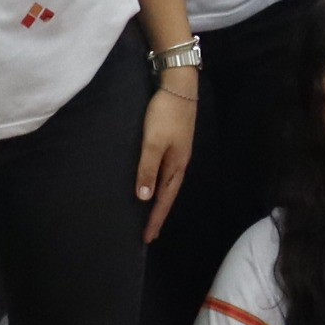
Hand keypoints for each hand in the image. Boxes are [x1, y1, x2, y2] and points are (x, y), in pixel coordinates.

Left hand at [138, 76, 196, 238]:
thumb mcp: (153, 142)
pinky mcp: (175, 144)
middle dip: (159, 214)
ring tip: (151, 214)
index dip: (155, 218)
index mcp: (176, 165)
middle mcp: (180, 162)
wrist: (179, 87)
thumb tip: (144, 198)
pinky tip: (155, 184)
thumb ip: (148, 169)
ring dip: (160, 201)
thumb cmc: (165, 114)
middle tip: (149, 233)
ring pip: (169, 184)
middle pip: (169, 195)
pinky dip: (160, 185)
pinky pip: (167, 173)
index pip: (164, 199)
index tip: (148, 238)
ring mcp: (179, 153)